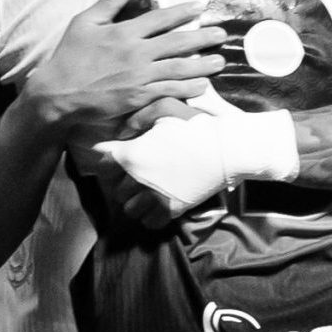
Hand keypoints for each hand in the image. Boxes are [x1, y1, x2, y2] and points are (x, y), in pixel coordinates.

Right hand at [24, 0, 225, 134]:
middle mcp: (135, 52)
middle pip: (177, 42)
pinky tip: (202, 86)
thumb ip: (108, 2)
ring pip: (179, 67)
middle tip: (221, 35)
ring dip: (202, 64)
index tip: (200, 7)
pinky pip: (169, 90)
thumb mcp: (83, 22)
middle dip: (203, 37)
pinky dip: (188, 88)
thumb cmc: (69, 56)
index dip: (183, 11)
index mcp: (123, 31)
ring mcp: (138, 75)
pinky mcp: (138, 96)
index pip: (160, 18)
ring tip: (219, 61)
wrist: (58, 92)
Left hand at [90, 100, 297, 225]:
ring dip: (135, 203)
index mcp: (132, 154)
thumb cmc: (196, 125)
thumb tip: (122, 133)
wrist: (228, 149)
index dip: (109, 164)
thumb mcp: (165, 108)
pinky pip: (150, 223)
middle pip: (116, 192)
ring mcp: (155, 196)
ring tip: (146, 194)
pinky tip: (157, 207)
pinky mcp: (173, 209)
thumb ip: (138, 118)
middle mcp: (138, 179)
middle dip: (122, 186)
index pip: (103, 166)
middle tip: (135, 179)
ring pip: (130, 210)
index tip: (119, 162)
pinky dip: (150, 217)